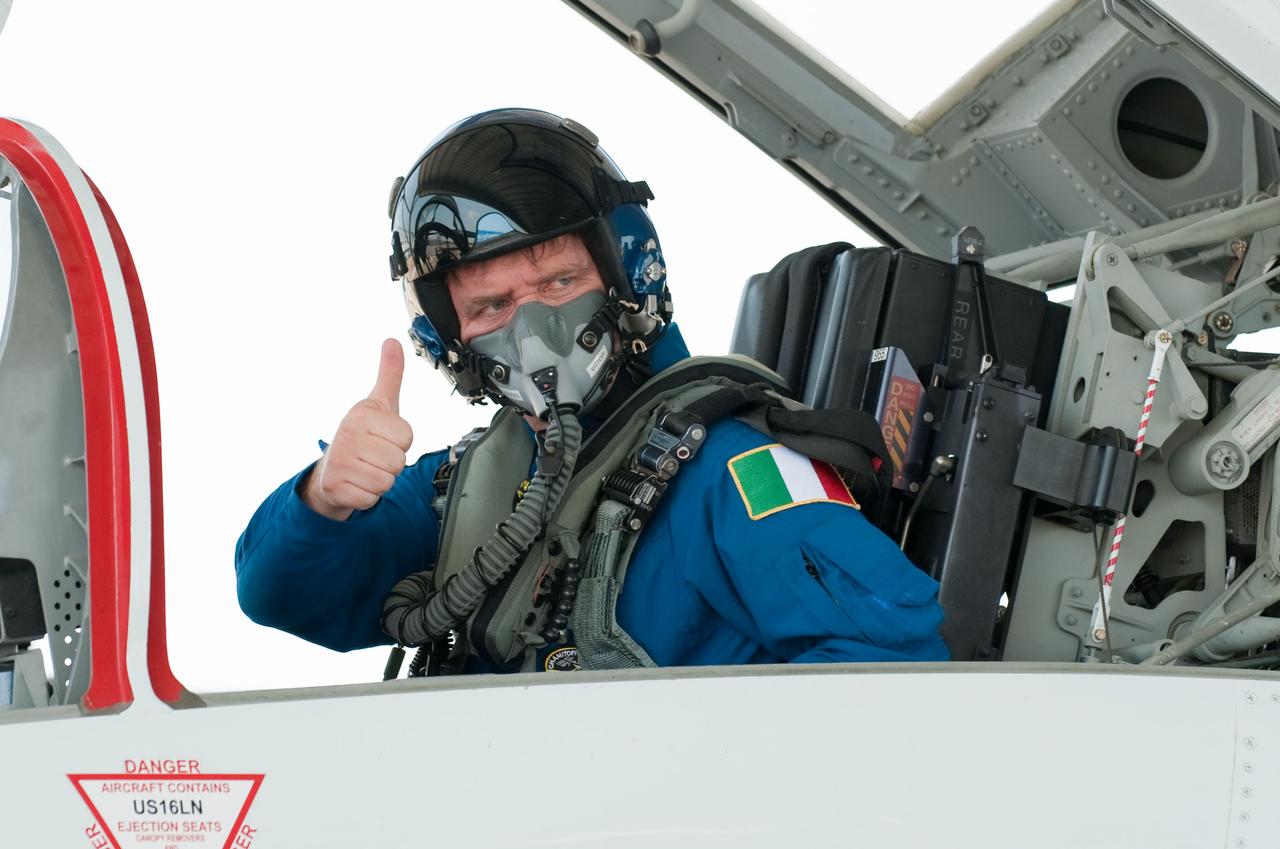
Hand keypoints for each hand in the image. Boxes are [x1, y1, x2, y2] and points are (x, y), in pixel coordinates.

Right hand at [303, 339, 413, 520]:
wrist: (330, 470)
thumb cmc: (362, 436)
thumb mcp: (379, 404)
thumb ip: (390, 375)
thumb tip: (392, 342)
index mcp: (361, 414)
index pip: (406, 436)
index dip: (400, 441)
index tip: (382, 437)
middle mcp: (347, 435)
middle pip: (398, 461)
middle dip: (391, 463)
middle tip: (374, 456)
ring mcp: (339, 462)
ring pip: (387, 481)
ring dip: (380, 480)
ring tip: (366, 469)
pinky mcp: (336, 488)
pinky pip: (372, 498)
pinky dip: (368, 496)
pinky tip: (356, 483)